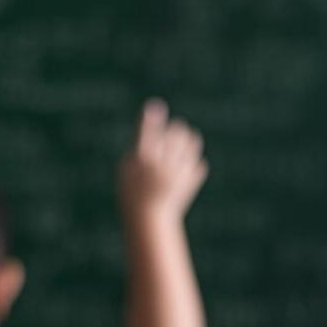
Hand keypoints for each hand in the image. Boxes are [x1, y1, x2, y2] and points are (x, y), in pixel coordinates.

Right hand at [119, 99, 208, 218]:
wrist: (150, 220)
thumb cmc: (133, 192)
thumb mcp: (127, 169)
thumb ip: (140, 144)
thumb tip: (156, 119)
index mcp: (143, 161)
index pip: (148, 133)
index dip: (151, 118)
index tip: (155, 106)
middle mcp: (163, 165)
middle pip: (176, 131)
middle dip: (173, 129)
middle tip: (169, 134)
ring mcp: (180, 172)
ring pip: (192, 141)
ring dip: (186, 140)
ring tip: (178, 147)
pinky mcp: (192, 179)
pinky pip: (198, 161)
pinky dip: (191, 163)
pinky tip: (180, 171)